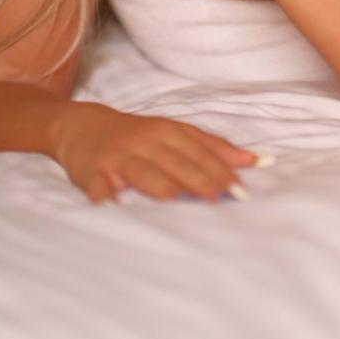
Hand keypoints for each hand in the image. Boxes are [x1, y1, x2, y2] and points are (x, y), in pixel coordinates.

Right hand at [55, 101, 260, 204]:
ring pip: (143, 173)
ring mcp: (118, 157)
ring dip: (162, 187)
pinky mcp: (92, 173)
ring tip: (179, 202)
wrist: (82, 126)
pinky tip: (117, 211)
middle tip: (220, 199)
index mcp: (167, 131)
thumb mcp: (175, 133)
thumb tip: (257, 161)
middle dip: (199, 180)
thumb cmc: (139, 136)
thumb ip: (213, 147)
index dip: (219, 170)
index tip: (239, 190)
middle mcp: (145, 142)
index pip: (198, 152)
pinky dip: (108, 199)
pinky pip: (100, 188)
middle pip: (177, 163)